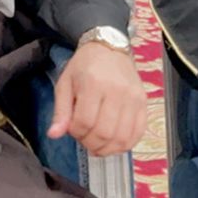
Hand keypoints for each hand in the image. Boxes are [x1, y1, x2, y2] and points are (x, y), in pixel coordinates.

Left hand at [48, 42, 147, 156]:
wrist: (109, 48)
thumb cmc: (85, 66)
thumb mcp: (65, 84)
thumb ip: (61, 111)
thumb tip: (54, 134)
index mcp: (93, 84)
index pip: (84, 122)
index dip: (76, 133)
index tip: (73, 129)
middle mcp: (116, 91)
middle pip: (104, 133)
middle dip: (90, 143)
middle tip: (84, 138)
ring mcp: (133, 98)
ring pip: (122, 137)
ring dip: (107, 148)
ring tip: (98, 144)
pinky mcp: (143, 103)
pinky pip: (138, 133)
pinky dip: (126, 144)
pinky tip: (114, 143)